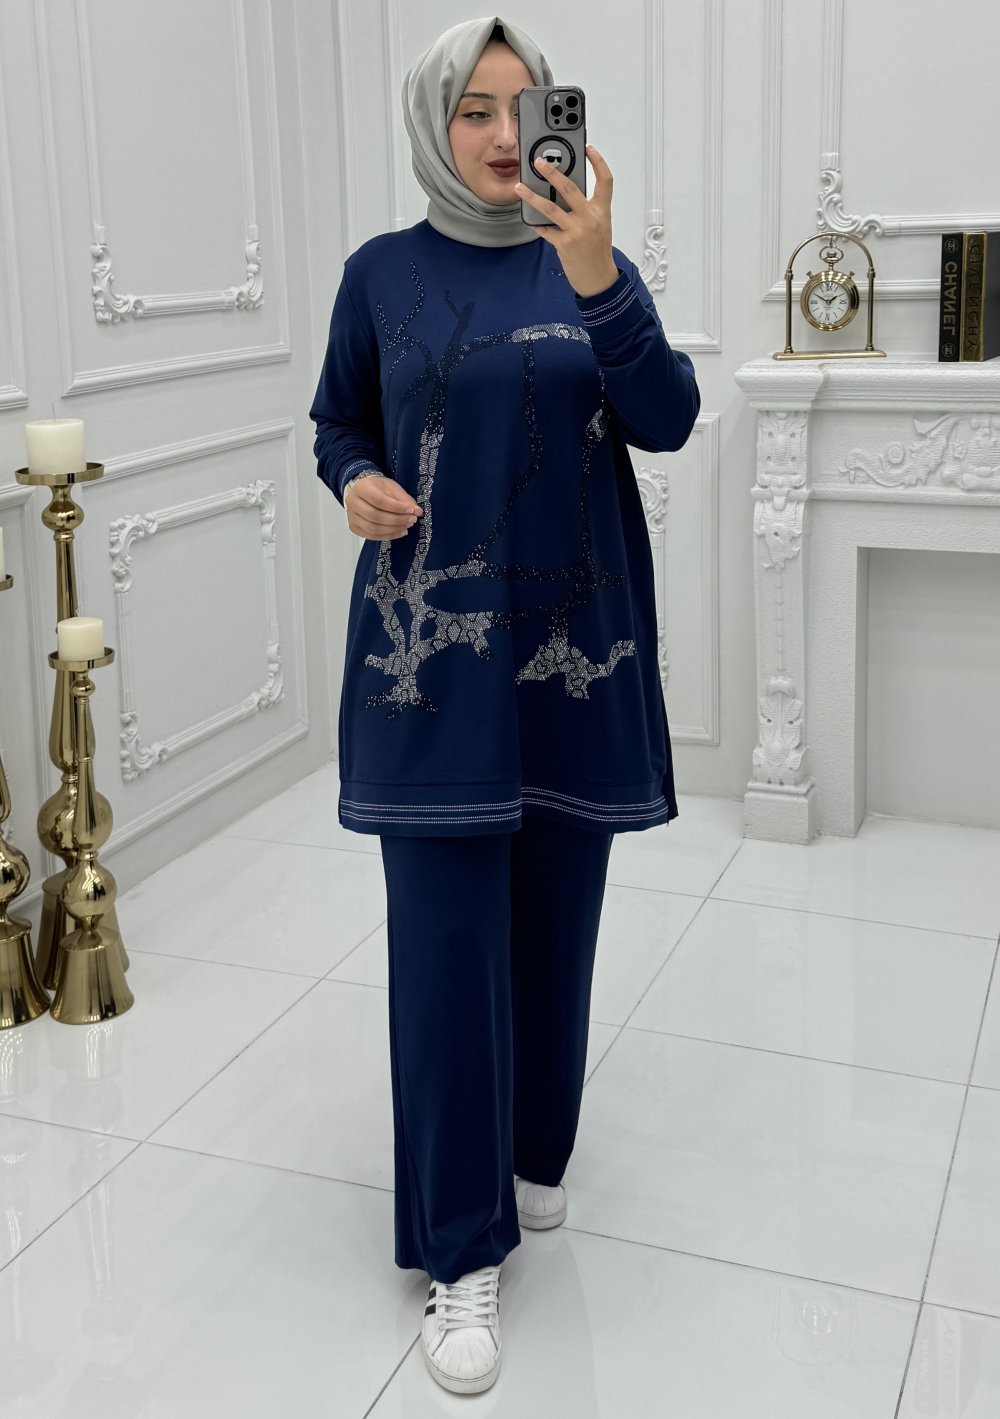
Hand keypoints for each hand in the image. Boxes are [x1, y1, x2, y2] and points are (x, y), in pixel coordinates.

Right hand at [345, 474, 422, 539]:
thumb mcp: (392, 487)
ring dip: (393, 529)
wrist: (361, 490)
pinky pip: (372, 536)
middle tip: (412, 520)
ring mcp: (352, 517)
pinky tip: (399, 532)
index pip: (380, 501)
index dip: (397, 508)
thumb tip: (418, 512)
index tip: (412, 511)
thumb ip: (404, 499)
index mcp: (362, 488)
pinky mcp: (354, 527)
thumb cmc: (378, 488)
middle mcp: (353, 503)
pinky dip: (388, 536)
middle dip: (397, 520)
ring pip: (373, 529)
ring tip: (407, 526)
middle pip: (376, 516)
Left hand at [515, 144, 618, 298]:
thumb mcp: (600, 225)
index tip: (588, 149)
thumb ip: (588, 208)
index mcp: (602, 211)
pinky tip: (529, 218)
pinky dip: (537, 224)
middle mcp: (590, 218)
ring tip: (519, 187)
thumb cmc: (598, 252)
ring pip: (550, 208)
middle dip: (552, 172)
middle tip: (539, 162)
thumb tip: (565, 193)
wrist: (599, 279)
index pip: (605, 181)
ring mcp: (577, 231)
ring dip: (532, 196)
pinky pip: (546, 230)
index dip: (598, 162)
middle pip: (570, 188)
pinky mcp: (565, 244)